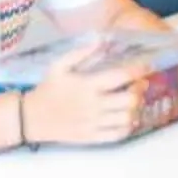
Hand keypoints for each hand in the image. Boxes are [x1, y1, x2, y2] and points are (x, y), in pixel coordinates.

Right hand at [24, 38, 143, 145]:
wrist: (29, 118)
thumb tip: (101, 40)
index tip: (148, 65)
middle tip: (140, 85)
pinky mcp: (91, 137)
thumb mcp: (59, 66)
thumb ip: (81, 52)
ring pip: (127, 118)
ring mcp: (93, 123)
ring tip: (134, 102)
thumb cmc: (48, 90)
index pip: (121, 76)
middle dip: (140, 91)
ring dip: (136, 109)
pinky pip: (118, 134)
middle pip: (130, 99)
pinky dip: (128, 127)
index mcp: (87, 85)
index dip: (139, 70)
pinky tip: (126, 119)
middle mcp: (93, 105)